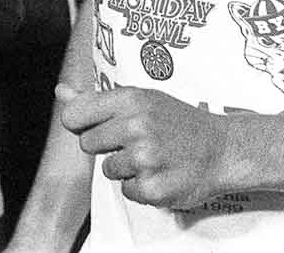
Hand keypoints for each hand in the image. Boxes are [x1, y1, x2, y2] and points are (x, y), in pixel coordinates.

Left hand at [59, 86, 231, 209]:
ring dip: (125, 169)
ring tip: (153, 157)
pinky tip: (161, 173)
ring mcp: (145, 159)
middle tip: (136, 142)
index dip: (83, 124)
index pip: (73, 116)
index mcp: (130, 99)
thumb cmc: (177, 121)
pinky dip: (141, 187)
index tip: (100, 125)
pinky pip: (126, 191)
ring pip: (107, 170)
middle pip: (87, 144)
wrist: (223, 149)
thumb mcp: (141, 99)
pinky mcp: (153, 188)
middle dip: (107, 146)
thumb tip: (61, 92)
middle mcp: (136, 126)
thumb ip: (96, 100)